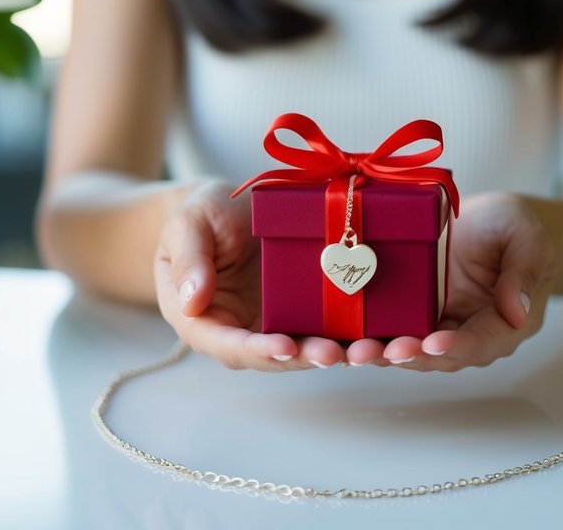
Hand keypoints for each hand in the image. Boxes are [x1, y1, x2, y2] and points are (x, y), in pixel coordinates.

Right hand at [153, 180, 349, 370]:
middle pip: (272, 356)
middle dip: (305, 358)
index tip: (285, 347)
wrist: (230, 205)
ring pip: (303, 347)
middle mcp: (239, 330)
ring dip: (334, 353)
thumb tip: (192, 302)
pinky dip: (347, 334)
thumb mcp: (187, 226)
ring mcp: (272, 322)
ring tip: (364, 351)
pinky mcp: (300, 310)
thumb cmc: (202, 214)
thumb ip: (189, 260)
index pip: (228, 345)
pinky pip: (323, 326)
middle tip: (336, 354)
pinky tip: (375, 335)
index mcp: (202, 319)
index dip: (257, 350)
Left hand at [343, 192, 555, 370]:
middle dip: (411, 356)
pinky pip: (389, 329)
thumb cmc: (511, 225)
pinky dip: (368, 338)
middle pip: (440, 356)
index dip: (458, 346)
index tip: (434, 343)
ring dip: (383, 355)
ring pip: (410, 349)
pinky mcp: (411, 312)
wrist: (483, 216)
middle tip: (386, 353)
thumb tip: (518, 312)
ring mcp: (436, 323)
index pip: (482, 342)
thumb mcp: (526, 238)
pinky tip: (344, 342)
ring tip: (356, 353)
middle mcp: (467, 331)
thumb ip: (524, 272)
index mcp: (504, 322)